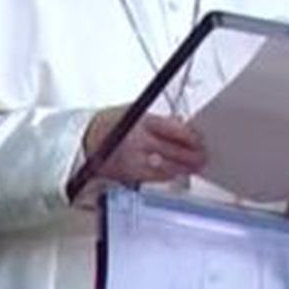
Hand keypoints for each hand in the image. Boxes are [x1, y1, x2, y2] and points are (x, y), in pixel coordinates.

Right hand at [83, 105, 207, 185]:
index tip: (199, 140)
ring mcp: (133, 159)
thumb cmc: (109, 124)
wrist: (85, 141)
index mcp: (140, 122)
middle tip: (202, 156)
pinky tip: (176, 172)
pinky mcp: (129, 174)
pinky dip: (168, 175)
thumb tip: (181, 123)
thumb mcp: (135, 111)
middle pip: (172, 150)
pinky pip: (154, 177)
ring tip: (195, 166)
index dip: (189, 137)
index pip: (172, 129)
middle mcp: (137, 141)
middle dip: (191, 155)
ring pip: (166, 167)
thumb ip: (159, 119)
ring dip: (183, 168)